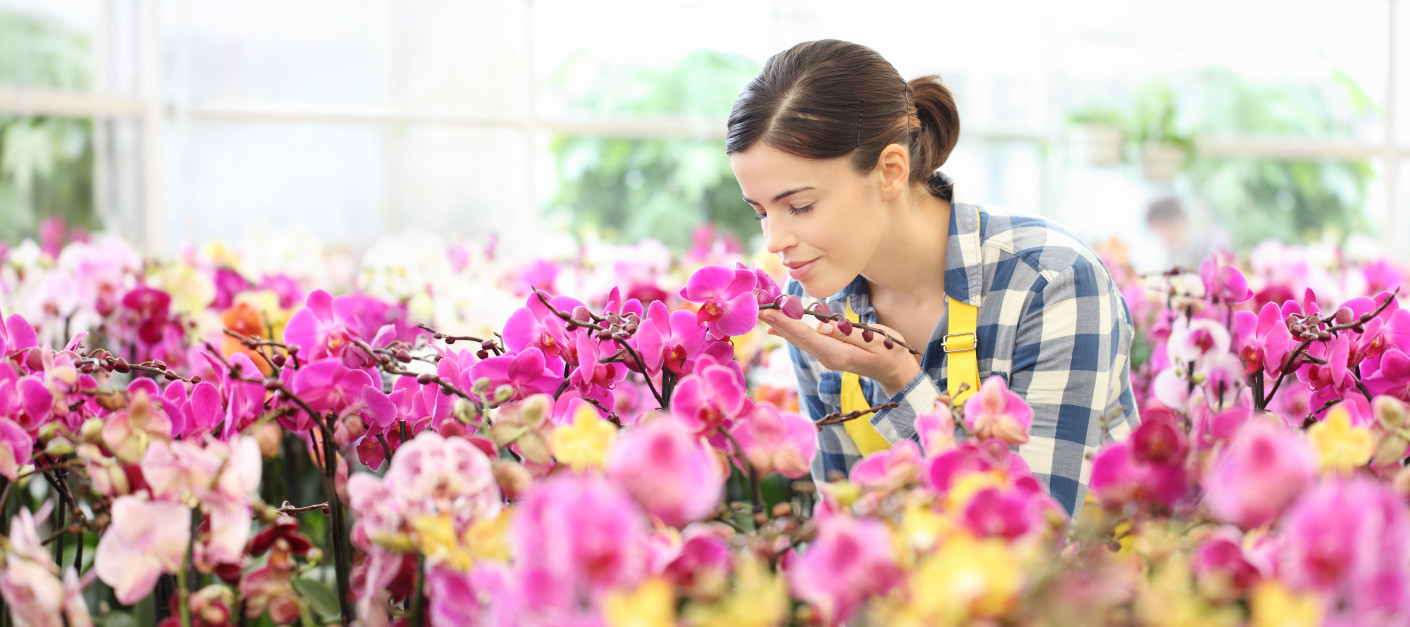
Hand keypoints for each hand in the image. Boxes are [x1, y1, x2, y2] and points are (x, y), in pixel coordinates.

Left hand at [759, 310, 921, 396]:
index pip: (805, 335)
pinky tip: (778, 325)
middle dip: (775, 321)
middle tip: (755, 306)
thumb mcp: (876, 340)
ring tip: (762, 311)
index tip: (767, 311)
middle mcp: (827, 358)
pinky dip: (791, 330)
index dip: (785, 322)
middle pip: (796, 338)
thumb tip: (823, 326)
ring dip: (780, 325)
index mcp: (837, 354)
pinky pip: (805, 341)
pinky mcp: (828, 354)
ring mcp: (826, 357)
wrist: (895, 372)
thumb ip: (849, 333)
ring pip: (798, 340)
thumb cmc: (890, 352)